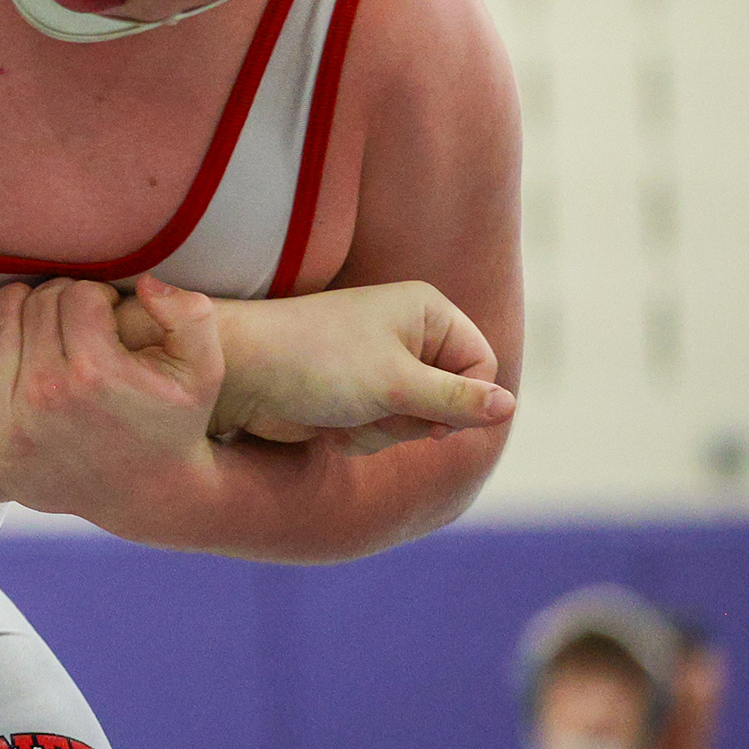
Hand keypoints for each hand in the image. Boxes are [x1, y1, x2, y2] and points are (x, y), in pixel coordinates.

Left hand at [0, 276, 226, 532]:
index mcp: (97, 374)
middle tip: (75, 315)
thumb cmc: (173, 422)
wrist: (148, 496)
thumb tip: (146, 283)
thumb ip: (190, 314)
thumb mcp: (204, 369)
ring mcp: (12, 423)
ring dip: (17, 310)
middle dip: (58, 299)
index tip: (105, 310)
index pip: (76, 296)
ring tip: (40, 319)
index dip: (95, 294)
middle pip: (36, 307)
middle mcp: (48, 397)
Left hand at [201, 280, 514, 453]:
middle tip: (374, 406)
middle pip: (452, 401)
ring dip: (383, 432)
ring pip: (417, 424)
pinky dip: (359, 437)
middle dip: (413, 419)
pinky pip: (384, 432)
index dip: (463, 400)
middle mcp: (407, 334)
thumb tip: (510, 407)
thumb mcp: (395, 384)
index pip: (483, 366)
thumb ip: (456, 400)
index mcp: (426, 310)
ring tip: (344, 412)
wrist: (238, 376)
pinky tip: (328, 423)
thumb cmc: (314, 364)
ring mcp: (380, 366)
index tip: (430, 416)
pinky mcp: (355, 395)